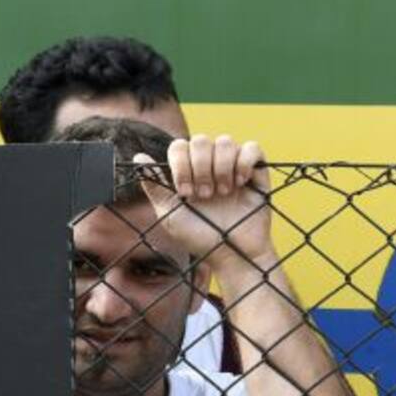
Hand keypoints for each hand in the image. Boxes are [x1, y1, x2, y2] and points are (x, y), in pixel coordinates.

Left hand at [135, 135, 272, 269]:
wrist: (232, 254)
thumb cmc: (200, 238)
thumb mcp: (169, 214)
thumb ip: (154, 186)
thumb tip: (138, 159)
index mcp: (189, 171)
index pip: (180, 146)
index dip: (181, 164)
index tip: (185, 193)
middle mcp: (210, 165)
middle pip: (201, 140)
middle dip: (201, 168)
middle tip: (205, 195)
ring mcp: (234, 166)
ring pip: (226, 141)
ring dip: (222, 168)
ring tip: (224, 193)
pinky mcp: (257, 172)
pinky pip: (252, 148)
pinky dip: (245, 162)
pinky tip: (241, 182)